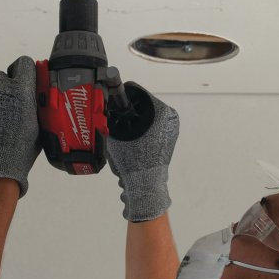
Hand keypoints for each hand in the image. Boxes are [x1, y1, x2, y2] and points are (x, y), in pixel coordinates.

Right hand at [106, 83, 178, 220]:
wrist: (144, 185)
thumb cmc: (133, 159)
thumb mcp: (118, 132)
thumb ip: (114, 115)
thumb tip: (109, 104)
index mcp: (162, 111)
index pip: (138, 93)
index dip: (123, 97)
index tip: (113, 102)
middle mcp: (170, 118)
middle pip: (142, 106)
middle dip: (128, 113)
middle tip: (114, 119)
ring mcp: (170, 131)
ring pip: (145, 119)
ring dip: (132, 124)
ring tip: (121, 133)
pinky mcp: (167, 142)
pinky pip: (149, 130)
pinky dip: (138, 133)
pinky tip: (128, 142)